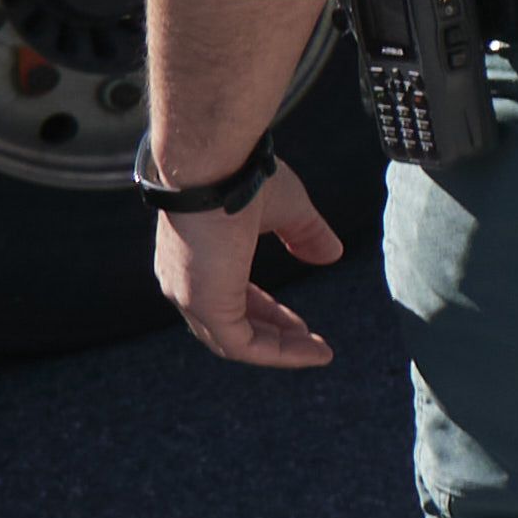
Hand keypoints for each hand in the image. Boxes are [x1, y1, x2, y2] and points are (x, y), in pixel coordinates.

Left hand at [152, 157, 345, 367]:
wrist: (212, 164)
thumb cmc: (240, 175)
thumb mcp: (284, 208)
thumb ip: (305, 234)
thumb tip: (332, 255)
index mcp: (196, 258)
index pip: (230, 297)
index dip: (268, 312)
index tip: (299, 323)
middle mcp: (185, 282)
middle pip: (232, 324)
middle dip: (275, 334)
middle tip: (311, 341)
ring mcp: (191, 296)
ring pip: (237, 341)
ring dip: (280, 349)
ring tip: (318, 351)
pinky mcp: (205, 306)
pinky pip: (244, 345)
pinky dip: (279, 353)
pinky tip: (312, 350)